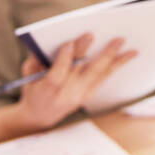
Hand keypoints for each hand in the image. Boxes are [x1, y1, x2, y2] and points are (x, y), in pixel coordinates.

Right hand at [14, 33, 136, 132]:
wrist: (40, 117)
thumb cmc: (34, 89)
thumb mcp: (27, 74)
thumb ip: (35, 59)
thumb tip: (46, 41)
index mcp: (49, 88)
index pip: (57, 74)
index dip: (63, 58)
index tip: (69, 42)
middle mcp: (67, 93)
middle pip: (83, 72)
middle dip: (93, 53)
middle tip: (103, 37)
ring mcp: (80, 95)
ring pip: (99, 75)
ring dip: (115, 60)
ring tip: (127, 46)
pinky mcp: (88, 95)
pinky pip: (104, 78)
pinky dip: (116, 65)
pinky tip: (127, 55)